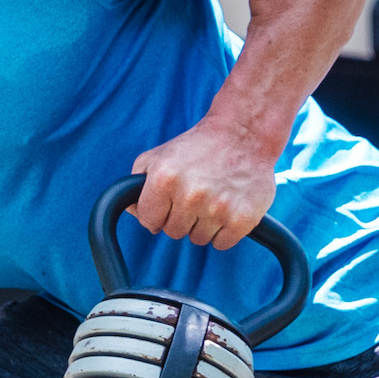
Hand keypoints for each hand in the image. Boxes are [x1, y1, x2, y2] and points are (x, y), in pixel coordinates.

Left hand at [130, 115, 279, 247]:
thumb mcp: (159, 156)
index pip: (148, 220)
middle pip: (173, 232)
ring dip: (203, 224)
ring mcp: (217, 208)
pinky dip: (224, 231)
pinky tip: (227, 207)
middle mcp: (190, 195)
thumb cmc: (199, 146)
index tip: (170, 201)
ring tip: (213, 197)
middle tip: (196, 195)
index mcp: (164, 178)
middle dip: (181, 217)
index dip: (157, 212)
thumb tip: (134, 212)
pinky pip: (221, 243)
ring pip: (198, 239)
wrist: (244, 133)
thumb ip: (136, 184)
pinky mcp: (242, 219)